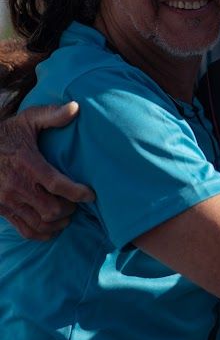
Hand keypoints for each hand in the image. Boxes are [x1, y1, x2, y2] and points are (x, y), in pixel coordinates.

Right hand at [0, 103, 94, 239]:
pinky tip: (52, 226)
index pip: (57, 184)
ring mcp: (8, 200)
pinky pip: (25, 230)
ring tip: (67, 215)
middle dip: (69, 208)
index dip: (77, 192)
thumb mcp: (28, 119)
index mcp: (27, 163)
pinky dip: (42, 233)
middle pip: (51, 209)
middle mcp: (16, 185)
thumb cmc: (7, 133)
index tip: (91, 194)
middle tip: (77, 203)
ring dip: (58, 222)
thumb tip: (75, 107)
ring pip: (40, 223)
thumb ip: (52, 115)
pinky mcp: (2, 210)